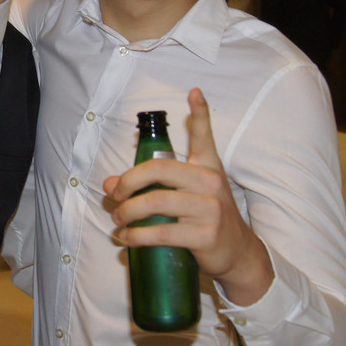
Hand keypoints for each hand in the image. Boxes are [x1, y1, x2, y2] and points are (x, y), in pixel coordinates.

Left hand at [103, 88, 273, 305]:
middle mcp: (210, 182)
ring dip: (126, 212)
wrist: (237, 253)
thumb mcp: (189, 193)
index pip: (204, 136)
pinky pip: (160, 233)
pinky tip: (126, 239)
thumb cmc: (206, 217)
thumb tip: (107, 184)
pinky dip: (136, 236)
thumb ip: (152, 183)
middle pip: (158, 170)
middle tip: (114, 194)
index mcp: (209, 166)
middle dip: (127, 182)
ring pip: (155, 203)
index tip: (194, 92)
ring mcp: (210, 208)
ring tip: (117, 219)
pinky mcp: (205, 235)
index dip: (200, 113)